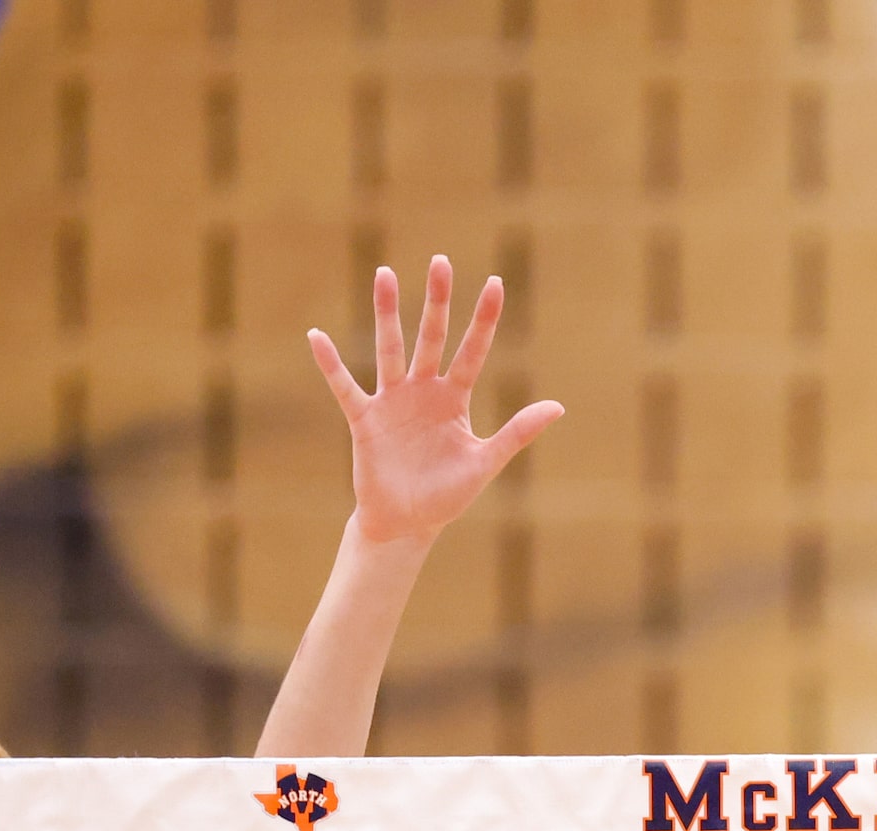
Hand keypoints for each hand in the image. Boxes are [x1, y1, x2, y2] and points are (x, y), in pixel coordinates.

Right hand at [309, 257, 563, 546]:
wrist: (408, 523)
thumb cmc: (448, 495)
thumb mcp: (485, 462)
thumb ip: (517, 433)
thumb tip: (559, 406)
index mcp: (455, 399)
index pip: (473, 350)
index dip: (484, 319)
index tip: (495, 282)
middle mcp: (424, 391)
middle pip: (432, 336)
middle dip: (437, 301)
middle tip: (441, 261)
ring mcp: (393, 401)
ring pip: (391, 349)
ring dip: (386, 313)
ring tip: (384, 273)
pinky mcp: (365, 419)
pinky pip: (346, 387)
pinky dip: (331, 365)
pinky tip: (317, 336)